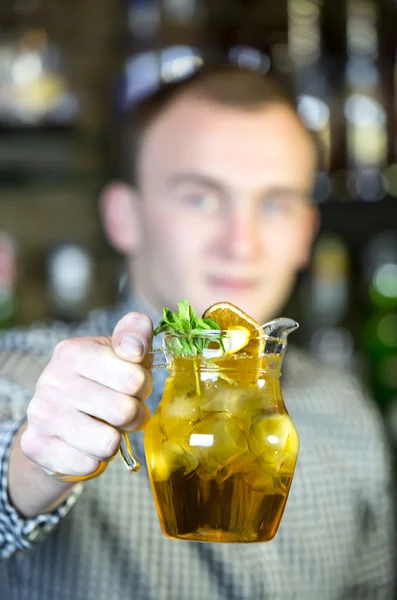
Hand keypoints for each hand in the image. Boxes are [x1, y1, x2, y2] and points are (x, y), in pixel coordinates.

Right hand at [20, 312, 152, 481]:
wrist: (61, 419)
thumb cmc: (102, 382)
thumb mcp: (120, 353)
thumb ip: (135, 334)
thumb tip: (135, 347)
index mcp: (73, 351)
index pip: (133, 378)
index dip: (142, 388)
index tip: (133, 386)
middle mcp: (51, 380)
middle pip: (124, 412)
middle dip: (134, 416)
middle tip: (124, 412)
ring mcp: (40, 414)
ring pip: (108, 443)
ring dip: (115, 440)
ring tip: (105, 428)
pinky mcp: (36, 446)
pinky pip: (88, 465)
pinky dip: (95, 460)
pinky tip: (85, 445)